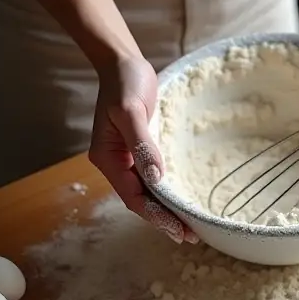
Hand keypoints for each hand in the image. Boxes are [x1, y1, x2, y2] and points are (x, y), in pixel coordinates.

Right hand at [89, 54, 197, 243]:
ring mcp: (126, 159)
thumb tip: (156, 178)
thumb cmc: (124, 82)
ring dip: (166, 211)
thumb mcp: (131, 111)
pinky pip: (152, 179)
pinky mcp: (138, 152)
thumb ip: (142, 144)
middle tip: (190, 236)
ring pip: (146, 193)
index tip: (178, 230)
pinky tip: (180, 203)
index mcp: (108, 158)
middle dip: (164, 220)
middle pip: (140, 200)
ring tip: (190, 228)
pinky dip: (166, 194)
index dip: (156, 216)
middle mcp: (115, 163)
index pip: (133, 196)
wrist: (122, 63)